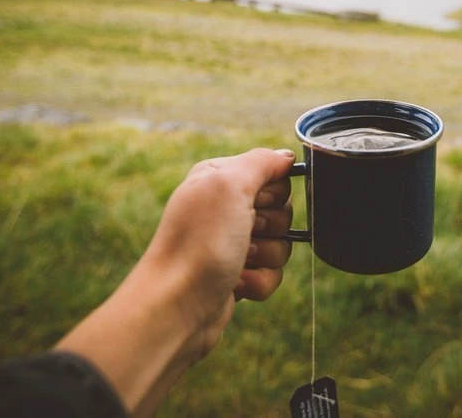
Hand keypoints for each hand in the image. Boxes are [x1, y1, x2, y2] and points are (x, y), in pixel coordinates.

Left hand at [145, 147, 295, 352]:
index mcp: (220, 179)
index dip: (272, 192)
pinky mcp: (238, 274)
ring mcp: (232, 243)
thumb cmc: (199, 243)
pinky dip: (259, 280)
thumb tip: (286, 156)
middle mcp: (225, 208)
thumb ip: (261, 162)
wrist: (176, 305)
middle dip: (271, 226)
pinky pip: (273, 272)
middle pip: (282, 209)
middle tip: (245, 233)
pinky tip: (236, 283)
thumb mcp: (229, 185)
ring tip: (237, 261)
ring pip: (281, 243)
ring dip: (266, 256)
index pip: (273, 173)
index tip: (253, 204)